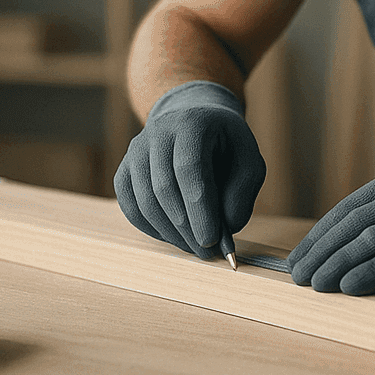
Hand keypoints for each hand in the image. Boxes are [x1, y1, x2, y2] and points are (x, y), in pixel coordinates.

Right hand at [114, 80, 265, 258]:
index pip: (189, 168)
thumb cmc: (226, 146)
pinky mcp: (124, 170)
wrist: (195, 122)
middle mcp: (158, 132)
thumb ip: (241, 194)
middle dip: (186, 227)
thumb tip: (224, 228)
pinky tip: (172, 236)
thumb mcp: (249, 162)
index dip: (199, 207)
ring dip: (169, 232)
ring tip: (193, 247)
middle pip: (163, 187)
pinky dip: (150, 228)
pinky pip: (130, 206)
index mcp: (192, 123)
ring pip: (144, 201)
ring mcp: (136, 150)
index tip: (210, 239)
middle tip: (206, 252)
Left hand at [286, 156, 374, 294]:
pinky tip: (349, 287)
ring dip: (336, 264)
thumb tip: (353, 255)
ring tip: (315, 286)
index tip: (299, 259)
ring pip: (367, 240)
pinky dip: (370, 272)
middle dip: (320, 252)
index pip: (346, 210)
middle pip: (350, 225)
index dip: (319, 236)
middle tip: (297, 278)